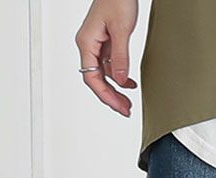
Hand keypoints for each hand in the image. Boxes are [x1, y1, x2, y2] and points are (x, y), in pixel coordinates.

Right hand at [75, 0, 138, 116]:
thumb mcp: (122, 30)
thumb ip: (120, 57)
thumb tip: (121, 80)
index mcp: (87, 43)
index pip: (92, 78)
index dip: (106, 96)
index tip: (119, 107)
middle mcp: (89, 45)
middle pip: (97, 80)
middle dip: (111, 97)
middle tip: (125, 109)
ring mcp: (96, 45)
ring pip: (104, 75)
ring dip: (116, 90)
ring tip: (128, 102)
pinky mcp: (105, 43)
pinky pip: (110, 65)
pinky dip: (120, 76)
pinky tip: (129, 84)